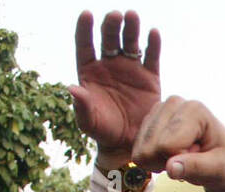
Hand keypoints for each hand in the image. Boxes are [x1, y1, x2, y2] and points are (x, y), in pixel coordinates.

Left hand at [69, 11, 161, 167]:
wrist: (129, 144)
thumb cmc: (103, 132)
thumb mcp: (88, 121)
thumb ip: (81, 105)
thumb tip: (71, 88)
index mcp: (90, 71)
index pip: (85, 44)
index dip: (84, 29)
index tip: (87, 15)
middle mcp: (109, 65)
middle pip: (109, 39)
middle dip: (111, 25)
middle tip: (115, 15)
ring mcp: (130, 69)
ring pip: (130, 43)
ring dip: (131, 28)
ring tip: (132, 16)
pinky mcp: (149, 77)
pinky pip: (151, 57)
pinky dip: (153, 44)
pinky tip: (153, 33)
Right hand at [131, 97, 224, 191]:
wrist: (220, 156)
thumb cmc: (223, 161)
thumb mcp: (218, 169)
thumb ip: (196, 168)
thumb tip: (171, 168)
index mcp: (194, 110)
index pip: (167, 145)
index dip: (181, 160)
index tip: (198, 156)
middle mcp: (174, 103)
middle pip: (150, 148)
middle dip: (168, 161)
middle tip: (189, 157)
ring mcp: (159, 110)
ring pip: (141, 151)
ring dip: (160, 161)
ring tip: (182, 155)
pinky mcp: (149, 120)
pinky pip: (137, 151)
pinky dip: (153, 159)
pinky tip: (171, 153)